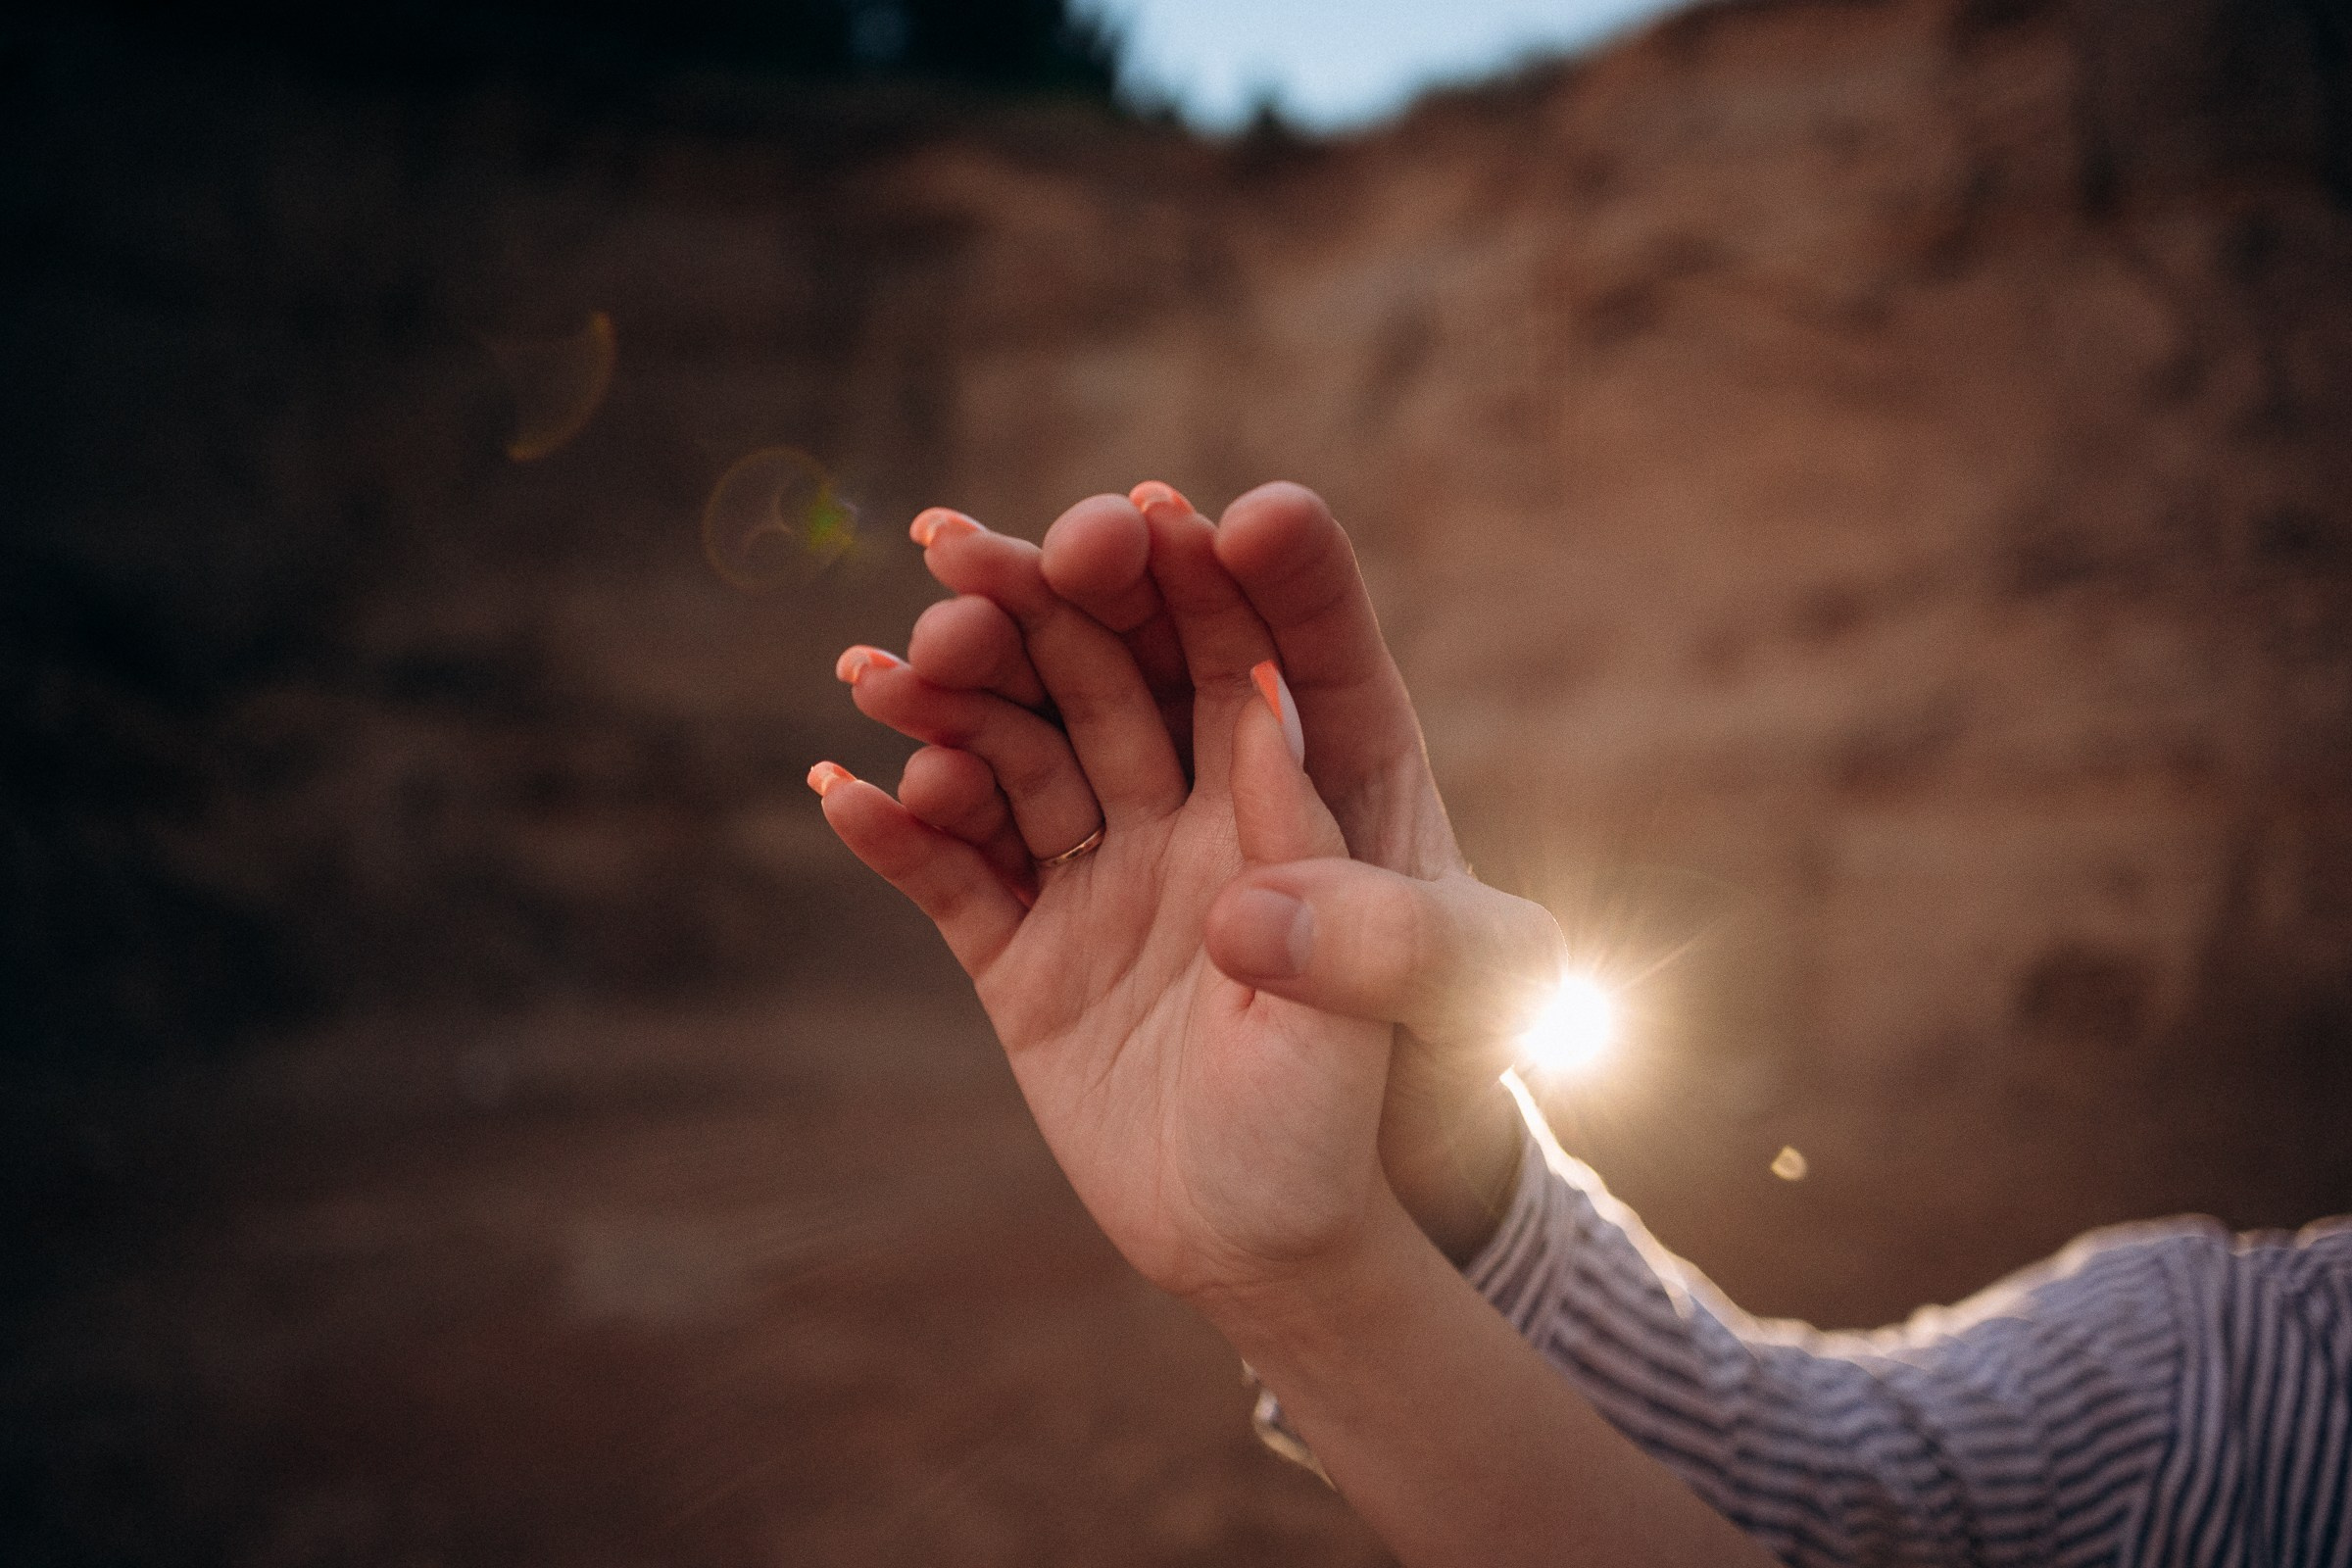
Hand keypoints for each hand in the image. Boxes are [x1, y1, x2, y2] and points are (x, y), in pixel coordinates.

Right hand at [897, 483, 1553, 1260]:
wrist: (1284, 1239)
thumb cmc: (1395, 1105)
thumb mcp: (1449, 993)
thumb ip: (1372, 874)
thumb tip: (1269, 727)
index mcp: (1320, 783)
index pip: (1275, 643)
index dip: (1224, 571)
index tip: (1157, 516)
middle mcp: (1198, 802)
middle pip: (1114, 666)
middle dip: (1041, 600)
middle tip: (963, 554)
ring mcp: (1103, 870)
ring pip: (1015, 751)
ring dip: (947, 699)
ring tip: (882, 666)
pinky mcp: (1024, 951)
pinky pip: (952, 876)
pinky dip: (896, 832)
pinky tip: (840, 786)